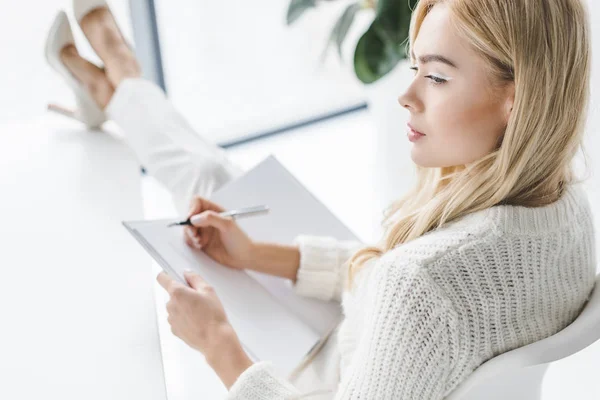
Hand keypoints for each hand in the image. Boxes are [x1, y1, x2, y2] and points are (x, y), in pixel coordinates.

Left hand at [157, 270, 253, 388]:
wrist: (215, 339)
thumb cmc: (213, 316)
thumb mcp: (208, 290)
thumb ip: (195, 278)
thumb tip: (188, 274)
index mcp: (177, 293)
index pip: (162, 278)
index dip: (166, 274)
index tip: (171, 274)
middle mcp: (170, 305)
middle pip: (172, 293)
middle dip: (183, 293)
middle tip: (198, 297)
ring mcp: (171, 318)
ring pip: (175, 307)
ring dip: (184, 306)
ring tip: (200, 312)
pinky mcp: (174, 329)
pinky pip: (177, 319)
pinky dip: (185, 318)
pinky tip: (197, 321)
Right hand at [184, 196, 255, 269]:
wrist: (242, 257)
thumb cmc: (239, 240)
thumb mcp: (227, 225)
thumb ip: (211, 218)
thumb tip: (194, 218)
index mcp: (215, 210)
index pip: (197, 202)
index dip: (192, 209)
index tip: (191, 219)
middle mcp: (208, 219)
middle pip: (189, 216)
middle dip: (189, 225)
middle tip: (195, 234)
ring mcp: (204, 230)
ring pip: (188, 228)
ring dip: (190, 235)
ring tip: (199, 241)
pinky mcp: (201, 241)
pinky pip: (189, 239)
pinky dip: (191, 242)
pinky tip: (201, 245)